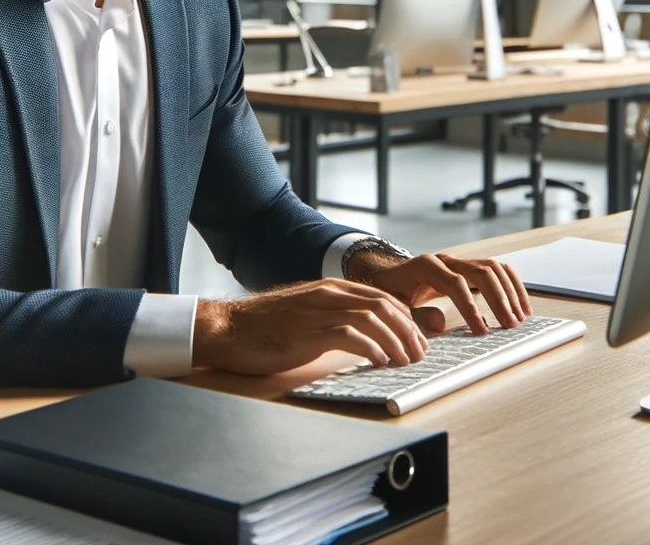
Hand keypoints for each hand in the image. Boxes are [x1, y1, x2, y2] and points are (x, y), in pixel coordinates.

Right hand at [192, 279, 428, 374]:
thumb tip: (360, 337)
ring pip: (373, 317)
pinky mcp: (309, 331)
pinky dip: (371, 348)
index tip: (416, 338)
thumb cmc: (265, 327)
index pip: (380, 296)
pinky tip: (379, 361)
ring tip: (406, 360)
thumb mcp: (305, 315)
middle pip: (383, 305)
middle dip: (409, 329)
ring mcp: (319, 311)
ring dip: (396, 340)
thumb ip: (332, 318)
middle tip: (420, 352)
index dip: (405, 317)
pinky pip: (350, 335)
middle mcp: (328, 294)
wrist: (229, 328)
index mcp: (330, 288)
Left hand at [347, 251, 531, 335]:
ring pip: (493, 268)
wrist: (390, 276)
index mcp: (425, 266)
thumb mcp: (395, 305)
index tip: (482, 331)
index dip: (470, 307)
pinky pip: (497, 271)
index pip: (455, 283)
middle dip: (498, 299)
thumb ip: (414, 315)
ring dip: (510, 292)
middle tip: (509, 325)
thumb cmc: (392, 293)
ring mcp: (459, 261)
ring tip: (520, 319)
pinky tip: (521, 307)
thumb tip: (440, 323)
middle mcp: (446, 259)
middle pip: (480, 271)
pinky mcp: (469, 267)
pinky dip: (512, 286)